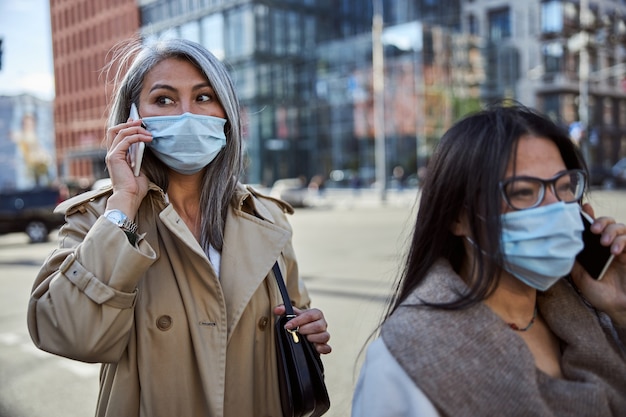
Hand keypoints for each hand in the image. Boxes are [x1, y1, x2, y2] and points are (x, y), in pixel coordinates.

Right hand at [104, 119, 152, 216]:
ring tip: (147, 131)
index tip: (137, 121)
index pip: (117, 135)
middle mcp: (111, 153)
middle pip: (114, 130)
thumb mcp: (140, 167)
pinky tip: (147, 139)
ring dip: (135, 129)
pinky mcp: (115, 157)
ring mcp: (111, 154)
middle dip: (128, 124)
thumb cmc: (135, 187)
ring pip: (120, 132)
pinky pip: (125, 140)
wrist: (129, 197)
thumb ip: (139, 156)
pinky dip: (136, 137)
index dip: (126, 126)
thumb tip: (145, 145)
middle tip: (141, 121)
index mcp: (116, 156)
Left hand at [274, 305, 331, 353]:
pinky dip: (322, 348)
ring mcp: (324, 334)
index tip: (288, 325)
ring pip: (324, 336)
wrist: (305, 330)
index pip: (309, 315)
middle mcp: (322, 323)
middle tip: (297, 331)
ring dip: (313, 338)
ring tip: (305, 339)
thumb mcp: (293, 314)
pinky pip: (327, 348)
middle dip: (306, 329)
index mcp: (316, 314)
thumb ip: (285, 310)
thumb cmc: (301, 321)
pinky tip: (315, 348)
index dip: (297, 321)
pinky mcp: (325, 345)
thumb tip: (277, 309)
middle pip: (318, 326)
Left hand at [571, 203, 625, 325]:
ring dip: (611, 230)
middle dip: (601, 221)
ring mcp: (623, 250)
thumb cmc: (601, 296)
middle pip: (608, 223)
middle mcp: (609, 247)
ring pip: (620, 227)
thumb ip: (573, 262)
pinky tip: (615, 250)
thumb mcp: (581, 278)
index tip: (583, 208)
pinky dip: (622, 240)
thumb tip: (560, 247)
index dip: (589, 216)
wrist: (621, 310)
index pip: (593, 229)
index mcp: (596, 251)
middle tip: (594, 230)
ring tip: (604, 243)